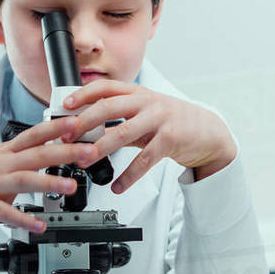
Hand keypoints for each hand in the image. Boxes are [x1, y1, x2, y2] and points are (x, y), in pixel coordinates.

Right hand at [0, 119, 96, 240]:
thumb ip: (20, 154)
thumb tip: (48, 144)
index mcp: (5, 153)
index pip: (34, 135)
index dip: (56, 128)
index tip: (78, 122)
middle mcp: (0, 165)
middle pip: (36, 155)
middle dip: (65, 152)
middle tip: (89, 153)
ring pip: (24, 180)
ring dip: (48, 182)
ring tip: (70, 187)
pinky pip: (5, 213)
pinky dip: (23, 219)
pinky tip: (39, 224)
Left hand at [59, 81, 236, 193]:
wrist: (209, 132)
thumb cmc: (173, 123)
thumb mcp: (144, 118)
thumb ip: (119, 124)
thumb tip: (87, 134)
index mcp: (138, 93)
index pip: (106, 87)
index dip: (83, 94)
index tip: (65, 106)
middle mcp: (148, 102)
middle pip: (109, 106)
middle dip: (84, 121)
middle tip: (66, 136)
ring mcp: (160, 119)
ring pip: (124, 132)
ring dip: (101, 148)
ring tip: (84, 160)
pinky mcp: (170, 140)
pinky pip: (145, 160)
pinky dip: (129, 175)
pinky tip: (117, 186)